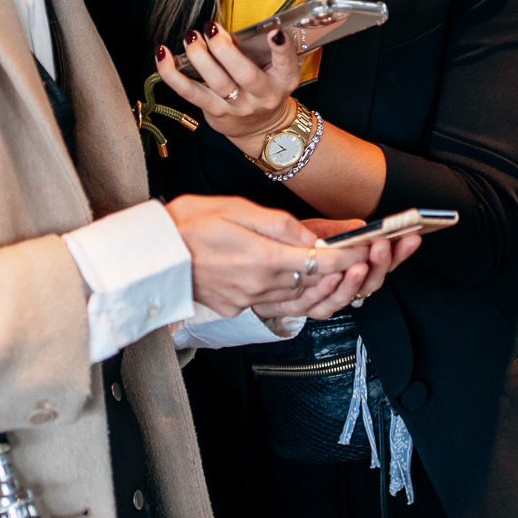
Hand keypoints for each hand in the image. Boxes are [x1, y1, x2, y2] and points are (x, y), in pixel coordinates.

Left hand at [153, 22, 301, 142]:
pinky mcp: (215, 112)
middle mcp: (263, 95)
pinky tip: (162, 55)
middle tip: (210, 28)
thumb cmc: (265, 87)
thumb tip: (225, 29)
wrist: (261, 127)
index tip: (274, 33)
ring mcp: (238, 106)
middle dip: (225, 49)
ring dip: (199, 56)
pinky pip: (190, 92)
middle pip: (245, 74)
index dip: (281, 49)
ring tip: (190, 36)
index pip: (286, 63)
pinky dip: (173, 74)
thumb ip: (261, 50)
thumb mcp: (276, 70)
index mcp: (283, 80)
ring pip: (217, 82)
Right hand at [166, 195, 367, 317]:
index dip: (349, 257)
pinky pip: (271, 302)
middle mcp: (259, 286)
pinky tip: (288, 275)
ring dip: (314, 281)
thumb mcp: (237, 209)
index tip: (366, 249)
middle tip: (356, 256)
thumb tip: (310, 236)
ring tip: (329, 266)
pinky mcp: (235, 308)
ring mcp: (247, 301)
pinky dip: (286, 289)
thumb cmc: (188, 224)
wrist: (152, 255)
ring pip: (295, 295)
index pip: (321, 263)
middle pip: (313, 282)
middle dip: (337, 271)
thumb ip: (279, 224)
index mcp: (263, 259)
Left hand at [262, 220, 420, 318]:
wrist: (258, 266)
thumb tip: (366, 226)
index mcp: (352, 269)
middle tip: (384, 247)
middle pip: (371, 283)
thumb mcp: (319, 232)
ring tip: (360, 262)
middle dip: (380, 264)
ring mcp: (324, 302)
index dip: (400, 252)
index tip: (411, 237)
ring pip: (347, 297)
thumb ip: (344, 232)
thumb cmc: (291, 247)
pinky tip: (331, 276)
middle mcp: (342, 289)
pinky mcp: (301, 309)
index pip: (383, 263)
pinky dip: (326, 290)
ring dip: (355, 280)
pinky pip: (317, 304)